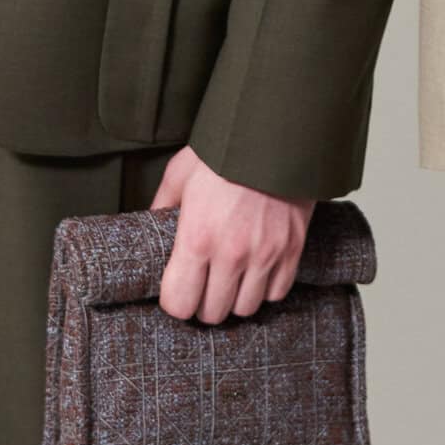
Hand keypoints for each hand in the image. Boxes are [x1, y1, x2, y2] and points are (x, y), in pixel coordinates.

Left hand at [151, 146, 312, 324]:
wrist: (275, 132)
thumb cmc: (225, 151)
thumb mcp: (181, 173)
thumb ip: (162, 206)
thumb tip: (152, 227)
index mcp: (197, 237)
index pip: (179, 304)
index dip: (175, 301)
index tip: (178, 290)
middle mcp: (231, 254)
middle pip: (213, 312)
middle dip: (204, 303)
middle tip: (204, 285)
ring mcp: (265, 254)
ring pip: (246, 308)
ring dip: (236, 298)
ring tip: (231, 279)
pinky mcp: (292, 249)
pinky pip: (277, 293)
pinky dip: (266, 288)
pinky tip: (257, 271)